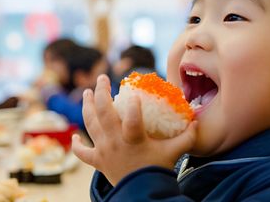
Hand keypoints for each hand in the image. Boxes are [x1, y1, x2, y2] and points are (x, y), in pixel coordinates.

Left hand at [72, 75, 197, 185]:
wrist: (141, 194)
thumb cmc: (157, 170)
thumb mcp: (174, 153)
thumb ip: (187, 137)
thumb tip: (196, 121)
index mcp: (134, 140)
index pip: (132, 121)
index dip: (132, 107)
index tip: (133, 95)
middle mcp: (115, 142)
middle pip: (103, 114)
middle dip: (101, 93)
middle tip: (102, 78)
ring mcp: (104, 150)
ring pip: (90, 125)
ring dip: (87, 107)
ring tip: (86, 93)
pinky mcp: (97, 161)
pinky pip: (82, 153)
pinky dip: (76, 145)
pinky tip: (73, 137)